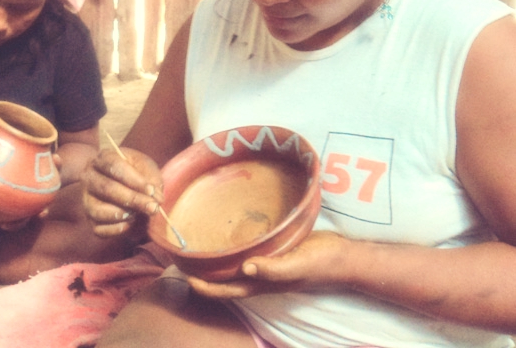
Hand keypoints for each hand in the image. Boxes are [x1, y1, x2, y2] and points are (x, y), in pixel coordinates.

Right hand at [82, 147, 162, 237]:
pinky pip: (98, 229)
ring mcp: (86, 199)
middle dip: (133, 200)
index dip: (134, 180)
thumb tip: (156, 199)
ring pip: (97, 210)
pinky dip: (116, 229)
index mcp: (103, 158)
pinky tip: (129, 222)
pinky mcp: (89, 218)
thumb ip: (152, 180)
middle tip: (153, 208)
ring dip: (122, 215)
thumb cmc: (136, 171)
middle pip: (107, 189)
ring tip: (137, 213)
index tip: (152, 191)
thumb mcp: (146, 167)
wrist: (123, 182)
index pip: (114, 167)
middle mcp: (89, 177)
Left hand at [185, 231, 349, 299]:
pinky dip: (233, 249)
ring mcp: (267, 266)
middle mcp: (260, 276)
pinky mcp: (274, 252)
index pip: (225, 289)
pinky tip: (227, 236)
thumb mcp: (298, 264)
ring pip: (234, 268)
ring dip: (215, 262)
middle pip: (224, 280)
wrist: (344, 257)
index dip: (203, 286)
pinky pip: (247, 253)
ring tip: (196, 248)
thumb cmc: (321, 263)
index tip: (184, 274)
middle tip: (182, 258)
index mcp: (262, 283)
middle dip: (202, 273)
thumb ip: (274, 269)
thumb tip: (246, 268)